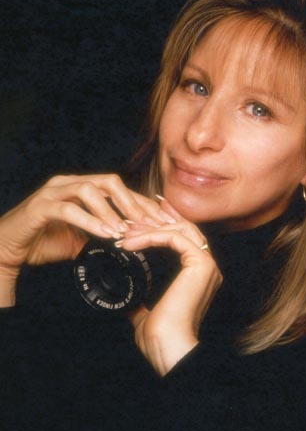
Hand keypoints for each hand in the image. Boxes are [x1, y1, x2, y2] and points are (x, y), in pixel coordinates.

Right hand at [0, 174, 175, 305]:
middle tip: (151, 224)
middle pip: (110, 182)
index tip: (164, 221)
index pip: (120, 190)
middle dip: (133, 203)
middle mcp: (69, 183)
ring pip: (90, 190)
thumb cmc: (42, 240)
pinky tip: (105, 234)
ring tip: (126, 230)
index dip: (143, 204)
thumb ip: (103, 235)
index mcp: (82, 188)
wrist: (6, 249)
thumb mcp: (80, 239)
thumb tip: (131, 241)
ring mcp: (53, 192)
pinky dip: (90, 221)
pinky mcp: (40, 206)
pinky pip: (68, 209)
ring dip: (111, 211)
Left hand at [122, 198, 222, 375]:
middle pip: (182, 229)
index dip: (158, 229)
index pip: (181, 239)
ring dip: (150, 228)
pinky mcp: (201, 264)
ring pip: (180, 229)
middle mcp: (206, 267)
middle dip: (153, 224)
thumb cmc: (160, 337)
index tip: (133, 230)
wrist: (168, 347)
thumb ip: (141, 301)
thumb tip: (126, 296)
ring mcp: (206, 264)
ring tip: (126, 234)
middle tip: (127, 225)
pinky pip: (176, 238)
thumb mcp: (145, 313)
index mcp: (198, 276)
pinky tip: (133, 242)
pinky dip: (152, 236)